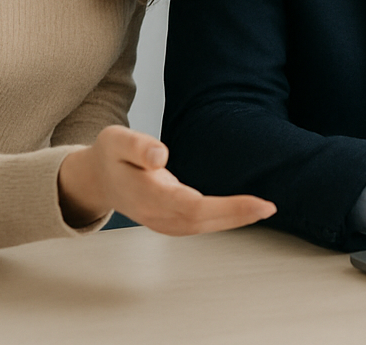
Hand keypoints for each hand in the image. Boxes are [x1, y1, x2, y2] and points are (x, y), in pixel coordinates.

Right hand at [57, 125, 275, 234]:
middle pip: (199, 221)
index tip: (254, 201)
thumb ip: (137, 146)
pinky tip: (240, 212)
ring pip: (200, 226)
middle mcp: (154, 213)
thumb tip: (160, 155)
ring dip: (232, 220)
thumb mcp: (116, 140)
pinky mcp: (167, 219)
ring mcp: (160, 220)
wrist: (97, 178)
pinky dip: (221, 220)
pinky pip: (197, 224)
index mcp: (144, 194)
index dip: (224, 207)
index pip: (189, 206)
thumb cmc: (111, 156)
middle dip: (236, 216)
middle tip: (268, 207)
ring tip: (262, 209)